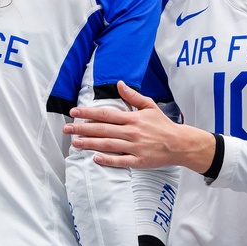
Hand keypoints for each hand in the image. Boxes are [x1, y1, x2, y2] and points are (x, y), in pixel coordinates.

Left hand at [66, 82, 215, 172]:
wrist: (179, 143)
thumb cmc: (163, 125)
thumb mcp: (150, 106)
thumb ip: (133, 96)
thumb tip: (120, 84)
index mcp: (133, 118)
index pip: (106, 114)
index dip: (88, 113)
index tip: (74, 112)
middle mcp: (132, 132)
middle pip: (102, 130)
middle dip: (82, 128)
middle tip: (67, 128)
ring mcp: (134, 147)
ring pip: (108, 145)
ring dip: (90, 143)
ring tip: (75, 142)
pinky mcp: (138, 160)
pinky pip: (120, 160)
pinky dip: (107, 159)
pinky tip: (95, 158)